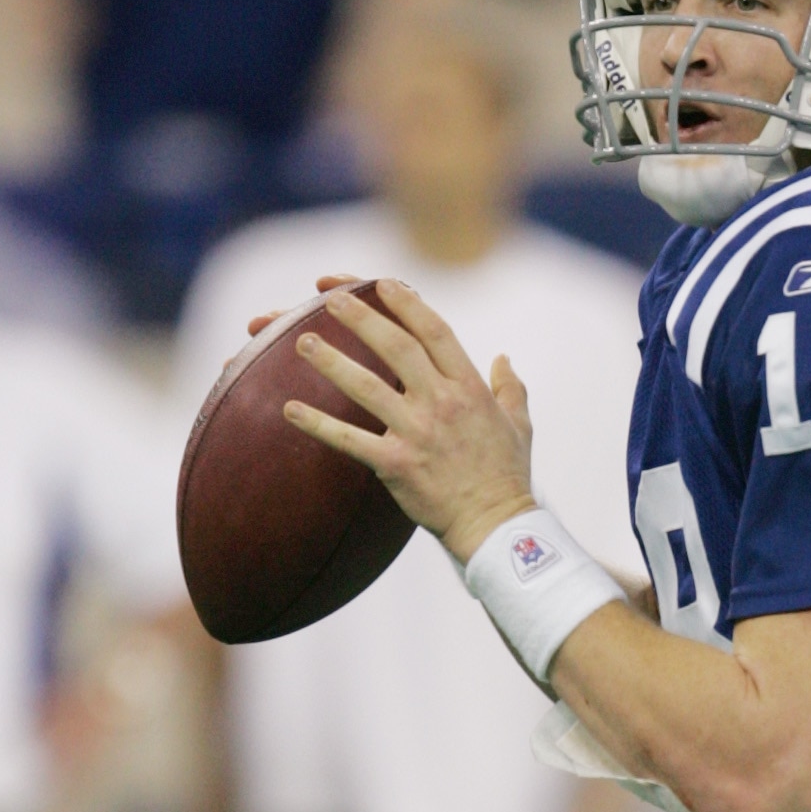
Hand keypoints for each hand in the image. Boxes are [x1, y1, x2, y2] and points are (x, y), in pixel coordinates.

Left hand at [283, 278, 537, 563]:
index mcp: (470, 388)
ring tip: (302, 340)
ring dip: (332, 361)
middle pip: (396, 347)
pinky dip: (318, 425)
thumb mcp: (520, 425)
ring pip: (367, 387)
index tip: (382, 283)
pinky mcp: (396, 465)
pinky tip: (290, 409)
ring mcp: (417, 433)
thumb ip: (511, 387)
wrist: (496, 528)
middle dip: (362, 317)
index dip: (407, 302)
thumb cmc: (508, 477)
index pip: (435, 331)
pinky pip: (349, 440)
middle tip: (330, 298)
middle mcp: (442, 404)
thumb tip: (503, 359)